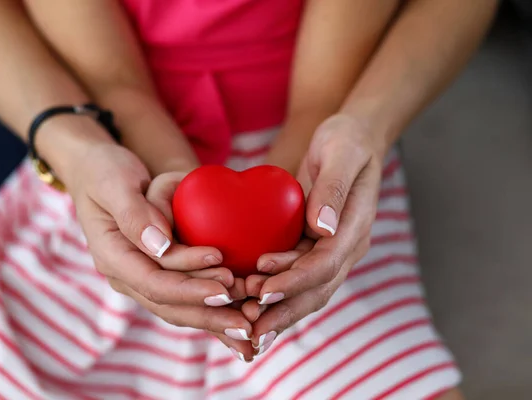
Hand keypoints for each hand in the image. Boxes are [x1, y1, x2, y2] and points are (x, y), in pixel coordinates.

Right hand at [64, 142, 254, 359]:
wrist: (101, 172)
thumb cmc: (106, 171)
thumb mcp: (115, 184)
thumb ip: (134, 214)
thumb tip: (160, 247)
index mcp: (111, 256)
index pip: (154, 282)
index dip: (190, 287)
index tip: (225, 284)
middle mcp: (125, 274)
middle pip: (169, 304)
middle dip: (209, 313)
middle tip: (247, 318)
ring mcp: (140, 275)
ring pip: (178, 306)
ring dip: (213, 316)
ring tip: (248, 321)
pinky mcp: (157, 271)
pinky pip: (184, 294)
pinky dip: (210, 305)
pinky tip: (238, 312)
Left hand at [244, 115, 382, 354]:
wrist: (350, 140)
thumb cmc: (346, 140)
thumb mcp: (342, 152)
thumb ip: (333, 188)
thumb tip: (321, 227)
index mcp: (355, 228)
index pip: (326, 264)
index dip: (295, 280)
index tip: (263, 291)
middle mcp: (344, 247)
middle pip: (316, 289)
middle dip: (283, 310)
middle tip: (248, 325)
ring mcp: (329, 250)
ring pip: (305, 291)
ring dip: (276, 310)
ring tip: (244, 323)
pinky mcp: (312, 247)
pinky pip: (293, 277)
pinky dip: (272, 294)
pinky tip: (247, 304)